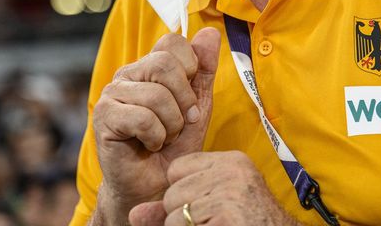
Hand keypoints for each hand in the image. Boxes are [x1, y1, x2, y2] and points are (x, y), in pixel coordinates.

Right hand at [91, 27, 220, 223]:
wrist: (156, 185)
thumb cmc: (176, 146)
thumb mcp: (198, 105)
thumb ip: (204, 70)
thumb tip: (209, 32)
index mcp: (149, 66)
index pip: (172, 43)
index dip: (190, 69)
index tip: (190, 98)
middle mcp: (128, 74)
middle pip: (165, 65)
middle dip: (184, 101)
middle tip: (182, 123)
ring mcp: (112, 93)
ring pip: (156, 95)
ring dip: (171, 124)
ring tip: (165, 137)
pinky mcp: (103, 116)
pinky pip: (142, 118)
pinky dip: (155, 137)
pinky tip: (150, 145)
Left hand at [128, 151, 297, 225]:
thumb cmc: (246, 222)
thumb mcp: (212, 206)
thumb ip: (172, 208)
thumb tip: (134, 214)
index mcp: (231, 161)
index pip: (178, 168)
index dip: (182, 192)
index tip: (204, 205)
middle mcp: (231, 170)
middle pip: (173, 191)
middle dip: (182, 214)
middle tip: (210, 221)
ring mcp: (229, 191)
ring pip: (174, 212)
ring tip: (213, 225)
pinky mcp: (226, 213)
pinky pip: (181, 225)